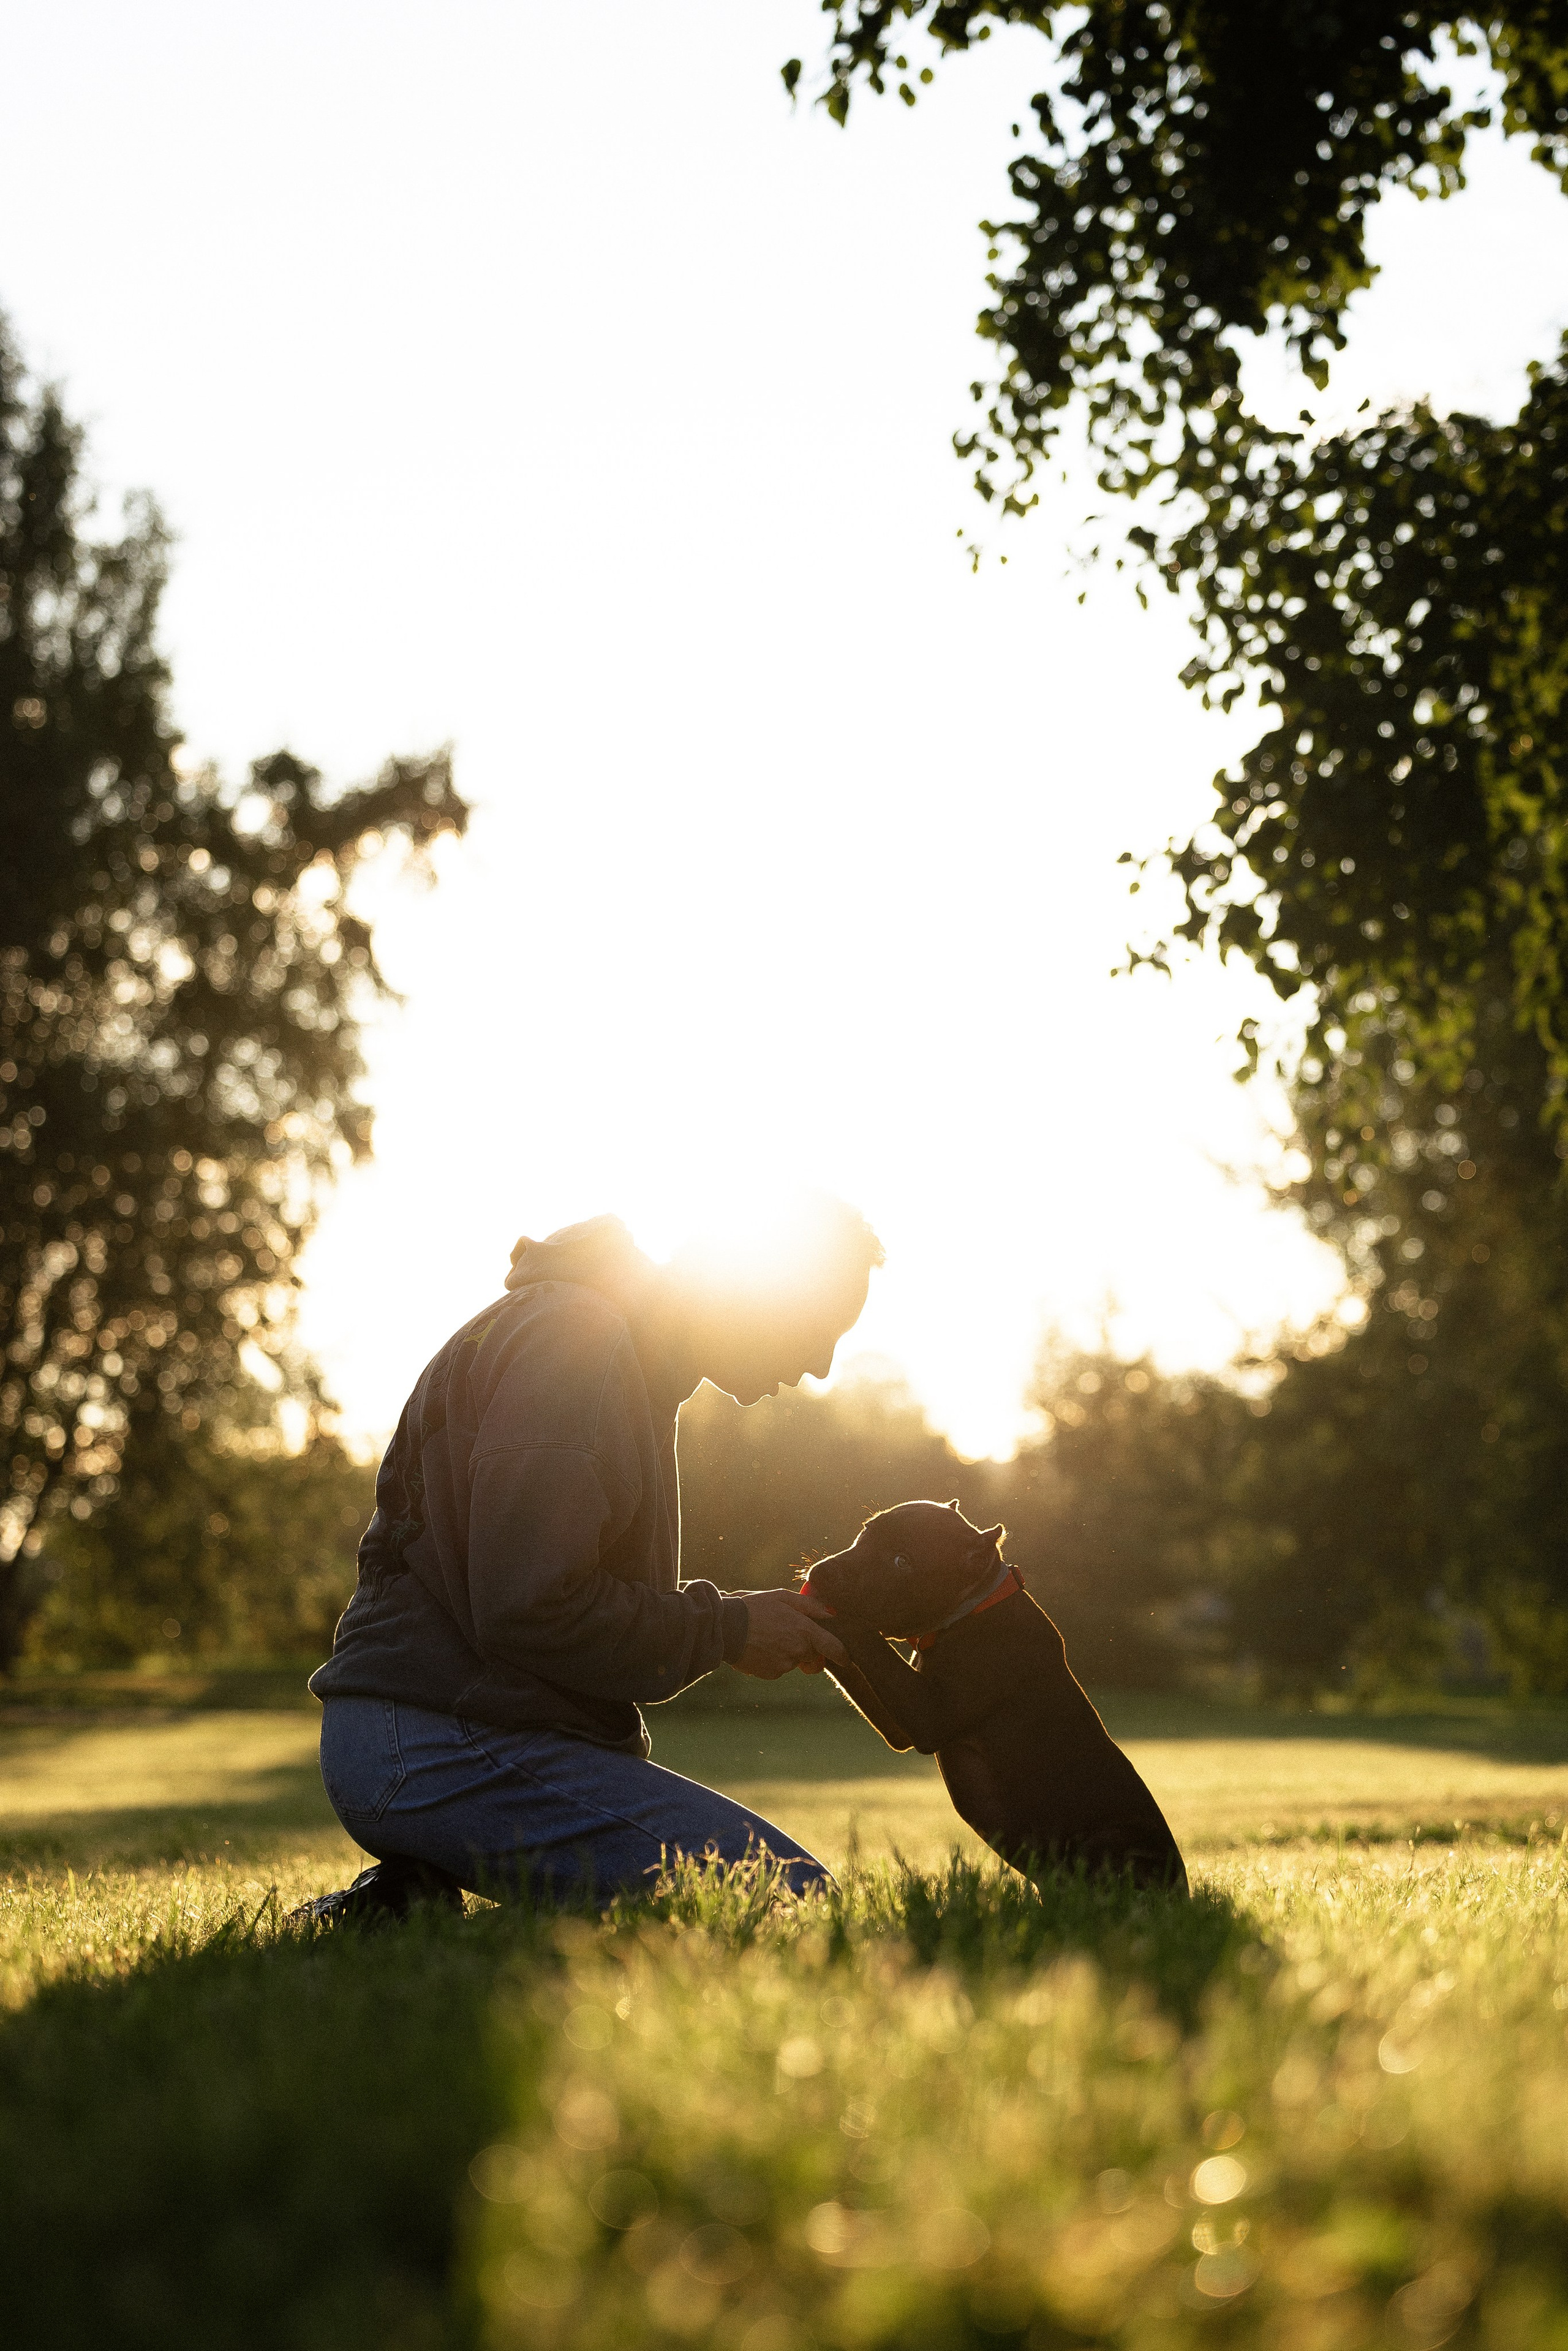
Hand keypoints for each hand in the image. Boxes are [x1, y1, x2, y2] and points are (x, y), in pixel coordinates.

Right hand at [732, 1586, 846, 1680]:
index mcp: (804, 1630)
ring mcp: (785, 1664)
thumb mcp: (782, 1597)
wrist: (725, 1628)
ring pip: (795, 1661)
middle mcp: (798, 1650)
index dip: (843, 1655)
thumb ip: (810, 1606)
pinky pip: (780, 1668)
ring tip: (767, 1636)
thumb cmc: (754, 1607)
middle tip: (787, 1632)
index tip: (846, 1659)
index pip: (833, 1648)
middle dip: (807, 1647)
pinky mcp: (772, 1674)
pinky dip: (774, 1659)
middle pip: (814, 1655)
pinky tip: (760, 1646)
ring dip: (788, 1651)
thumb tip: (832, 1613)